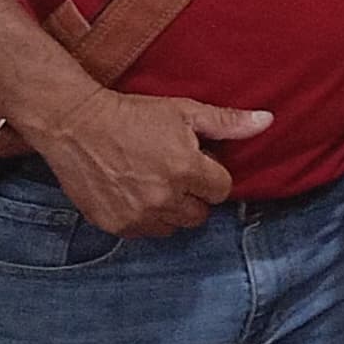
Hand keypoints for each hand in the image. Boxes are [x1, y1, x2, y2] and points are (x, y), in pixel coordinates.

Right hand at [29, 90, 268, 237]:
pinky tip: (134, 194)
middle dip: (194, 196)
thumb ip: (228, 122)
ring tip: (154, 183)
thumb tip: (267, 121)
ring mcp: (137, 214)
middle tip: (175, 173)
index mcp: (187, 169)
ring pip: (173, 226)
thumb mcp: (184, 111)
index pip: (221, 190)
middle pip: (199, 213)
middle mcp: (164, 198)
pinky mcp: (114, 224)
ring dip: (170, 210)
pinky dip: (144, 218)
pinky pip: (144, 232)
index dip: (211, 175)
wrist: (76, 124)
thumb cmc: (133, 114)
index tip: (196, 162)